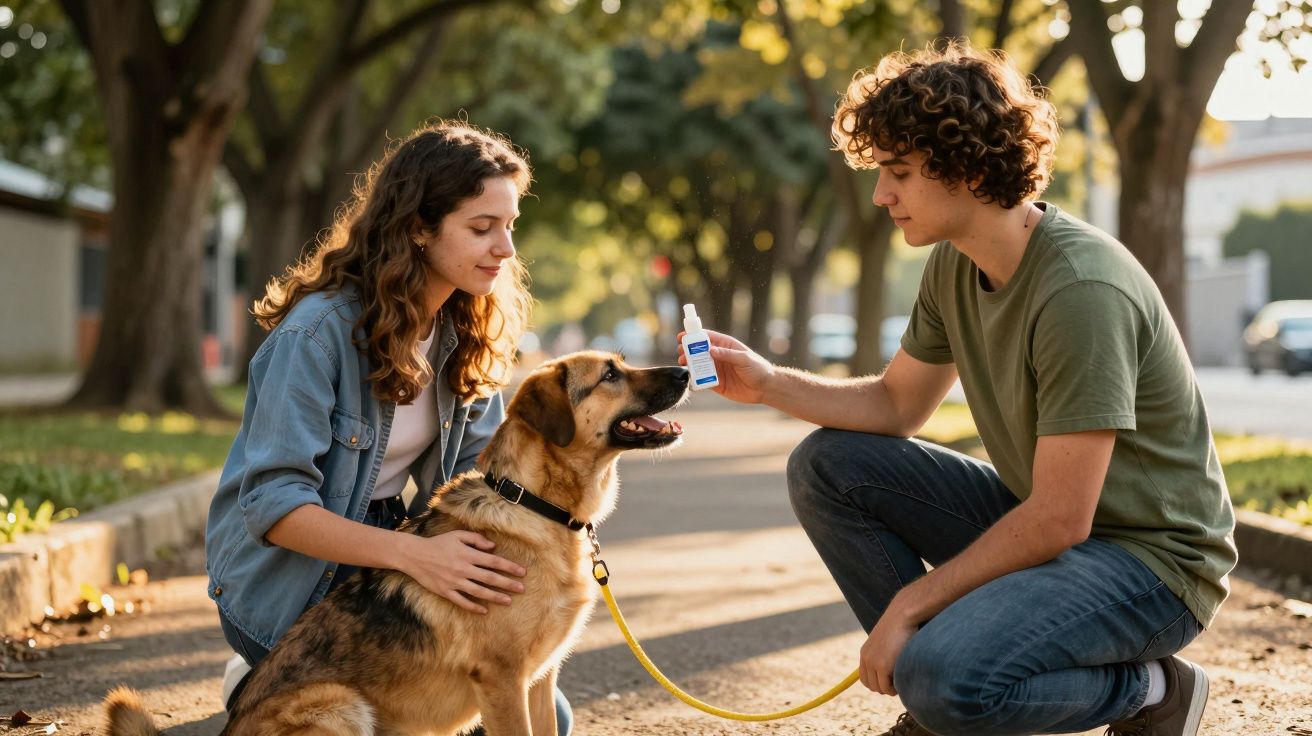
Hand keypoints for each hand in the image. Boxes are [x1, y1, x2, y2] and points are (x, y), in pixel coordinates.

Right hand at [397, 530, 526, 613]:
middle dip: (507, 584)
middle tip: (521, 589)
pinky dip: (473, 607)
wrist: (414, 555)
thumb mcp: (458, 535)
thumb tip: (493, 547)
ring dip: (495, 597)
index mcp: (467, 554)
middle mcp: (463, 568)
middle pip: (490, 578)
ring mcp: (454, 582)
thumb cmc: (438, 543)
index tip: (522, 572)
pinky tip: (484, 610)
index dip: (509, 567)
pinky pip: (462, 602)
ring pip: (479, 592)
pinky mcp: (445, 591)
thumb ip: (476, 539)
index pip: (493, 561)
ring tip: (508, 601)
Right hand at [676, 329, 774, 403]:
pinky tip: (689, 378)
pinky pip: (702, 380)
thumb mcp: (744, 359)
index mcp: (725, 345)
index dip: (693, 335)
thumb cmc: (758, 368)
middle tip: (680, 351)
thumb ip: (727, 354)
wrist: (764, 388)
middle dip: (687, 349)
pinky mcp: (716, 383)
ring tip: (682, 363)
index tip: (683, 336)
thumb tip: (710, 350)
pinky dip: (694, 379)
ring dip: (688, 363)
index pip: (706, 337)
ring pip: (698, 364)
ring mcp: (716, 369)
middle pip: (698, 350)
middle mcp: (718, 356)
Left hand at [859, 598, 918, 695]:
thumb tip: (891, 667)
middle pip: (870, 685)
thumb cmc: (901, 626)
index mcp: (865, 653)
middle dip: (884, 687)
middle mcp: (866, 658)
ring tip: (900, 681)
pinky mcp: (882, 666)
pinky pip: (886, 687)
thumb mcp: (887, 640)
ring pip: (879, 688)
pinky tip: (901, 681)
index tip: (890, 681)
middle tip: (897, 682)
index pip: (865, 678)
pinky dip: (893, 689)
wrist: (902, 615)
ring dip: (890, 689)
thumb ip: (884, 653)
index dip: (877, 683)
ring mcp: (873, 663)